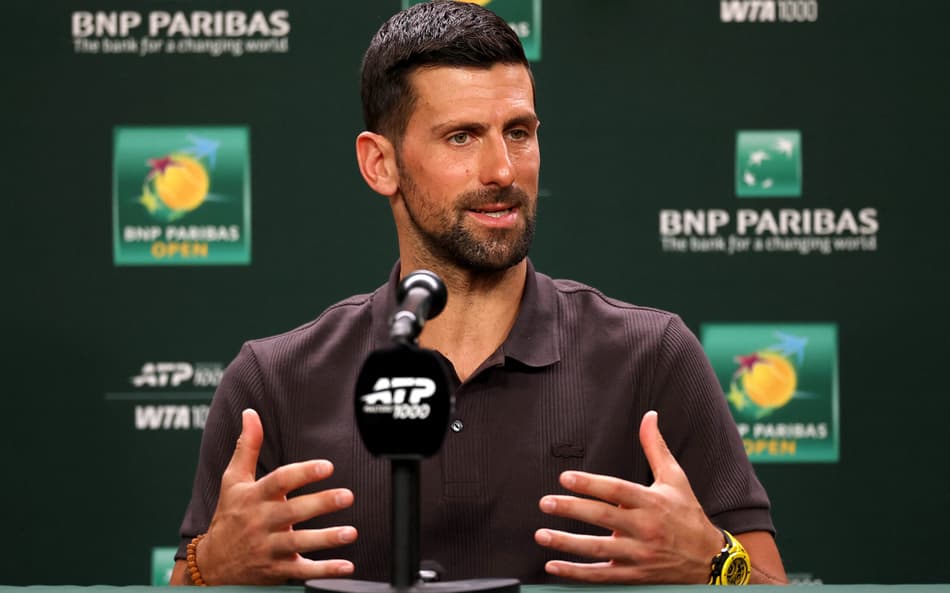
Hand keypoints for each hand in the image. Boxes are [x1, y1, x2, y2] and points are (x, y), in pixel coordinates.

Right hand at [196, 409, 357, 583]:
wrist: (213, 564)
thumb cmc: (229, 515)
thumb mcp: (232, 480)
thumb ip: (246, 446)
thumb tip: (250, 414)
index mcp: (253, 497)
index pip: (278, 482)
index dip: (302, 473)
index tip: (326, 466)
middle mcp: (261, 522)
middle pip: (292, 512)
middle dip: (320, 504)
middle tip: (347, 496)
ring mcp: (269, 548)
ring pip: (299, 544)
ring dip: (326, 539)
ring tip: (351, 532)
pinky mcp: (277, 570)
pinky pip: (303, 572)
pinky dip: (325, 571)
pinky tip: (346, 566)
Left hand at [534, 410, 722, 583]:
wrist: (710, 560)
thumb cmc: (687, 514)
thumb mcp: (676, 478)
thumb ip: (656, 447)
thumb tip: (649, 416)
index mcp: (652, 502)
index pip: (617, 490)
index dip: (590, 484)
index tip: (565, 478)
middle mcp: (644, 528)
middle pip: (603, 517)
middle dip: (571, 509)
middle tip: (546, 502)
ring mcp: (638, 555)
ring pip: (598, 549)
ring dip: (567, 543)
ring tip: (541, 534)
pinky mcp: (634, 575)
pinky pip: (601, 575)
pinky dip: (576, 573)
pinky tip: (553, 566)